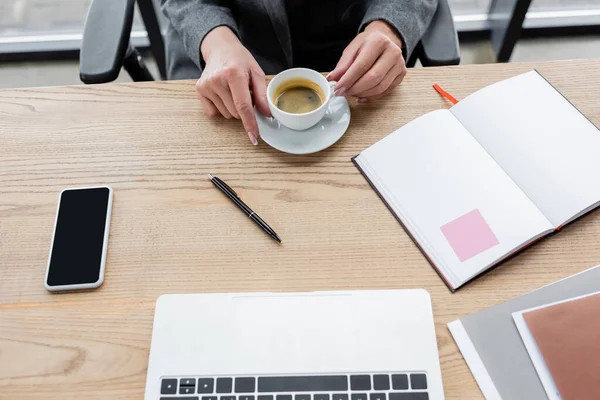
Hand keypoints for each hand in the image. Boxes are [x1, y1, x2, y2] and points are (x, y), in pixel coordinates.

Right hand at [197, 26, 270, 144]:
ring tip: (232, 90)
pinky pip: (214, 112)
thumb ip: (262, 95)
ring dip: (233, 108)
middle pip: (236, 113)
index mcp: (234, 74)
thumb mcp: (256, 73)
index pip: (243, 106)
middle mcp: (217, 80)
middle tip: (244, 92)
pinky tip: (222, 94)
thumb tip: (267, 115)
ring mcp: (206, 86)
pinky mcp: (199, 90)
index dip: (250, 123)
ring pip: (226, 114)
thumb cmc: (240, 60)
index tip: (254, 137)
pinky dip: (221, 107)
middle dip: (243, 109)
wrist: (219, 48)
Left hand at [327, 20, 406, 101]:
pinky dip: (371, 96)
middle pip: (373, 78)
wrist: (386, 38)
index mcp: (378, 42)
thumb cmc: (367, 43)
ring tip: (351, 93)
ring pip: (380, 87)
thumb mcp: (352, 48)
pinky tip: (361, 95)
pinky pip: (385, 91)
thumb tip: (333, 79)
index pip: (362, 65)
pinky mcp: (401, 74)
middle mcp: (392, 52)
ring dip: (362, 93)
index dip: (348, 79)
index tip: (338, 88)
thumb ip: (343, 64)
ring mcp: (399, 64)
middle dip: (355, 88)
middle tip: (343, 93)